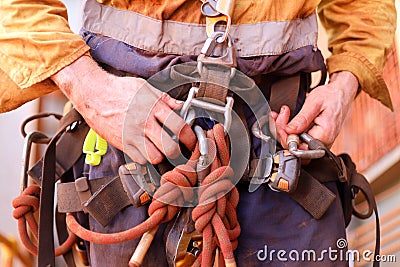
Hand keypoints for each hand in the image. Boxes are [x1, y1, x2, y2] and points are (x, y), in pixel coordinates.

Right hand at [51, 56, 195, 163]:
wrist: (93, 93)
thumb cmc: (118, 89)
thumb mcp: (145, 87)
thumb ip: (165, 98)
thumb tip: (180, 106)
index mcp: (153, 107)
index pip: (179, 127)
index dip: (189, 137)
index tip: (190, 140)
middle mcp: (144, 122)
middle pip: (169, 147)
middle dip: (178, 151)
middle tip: (178, 149)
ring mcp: (132, 134)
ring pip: (155, 157)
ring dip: (161, 156)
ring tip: (161, 149)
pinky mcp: (121, 143)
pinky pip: (139, 159)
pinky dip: (145, 158)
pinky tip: (146, 150)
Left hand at [273, 71, 357, 148]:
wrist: (341, 93)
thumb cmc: (332, 96)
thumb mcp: (314, 103)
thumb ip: (302, 119)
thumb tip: (289, 131)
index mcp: (324, 136)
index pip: (298, 147)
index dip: (285, 136)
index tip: (282, 122)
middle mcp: (322, 143)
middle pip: (294, 146)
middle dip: (283, 131)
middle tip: (281, 115)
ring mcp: (319, 142)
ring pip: (295, 143)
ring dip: (284, 130)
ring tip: (282, 115)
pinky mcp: (315, 139)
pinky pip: (299, 139)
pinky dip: (290, 130)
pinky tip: (286, 120)